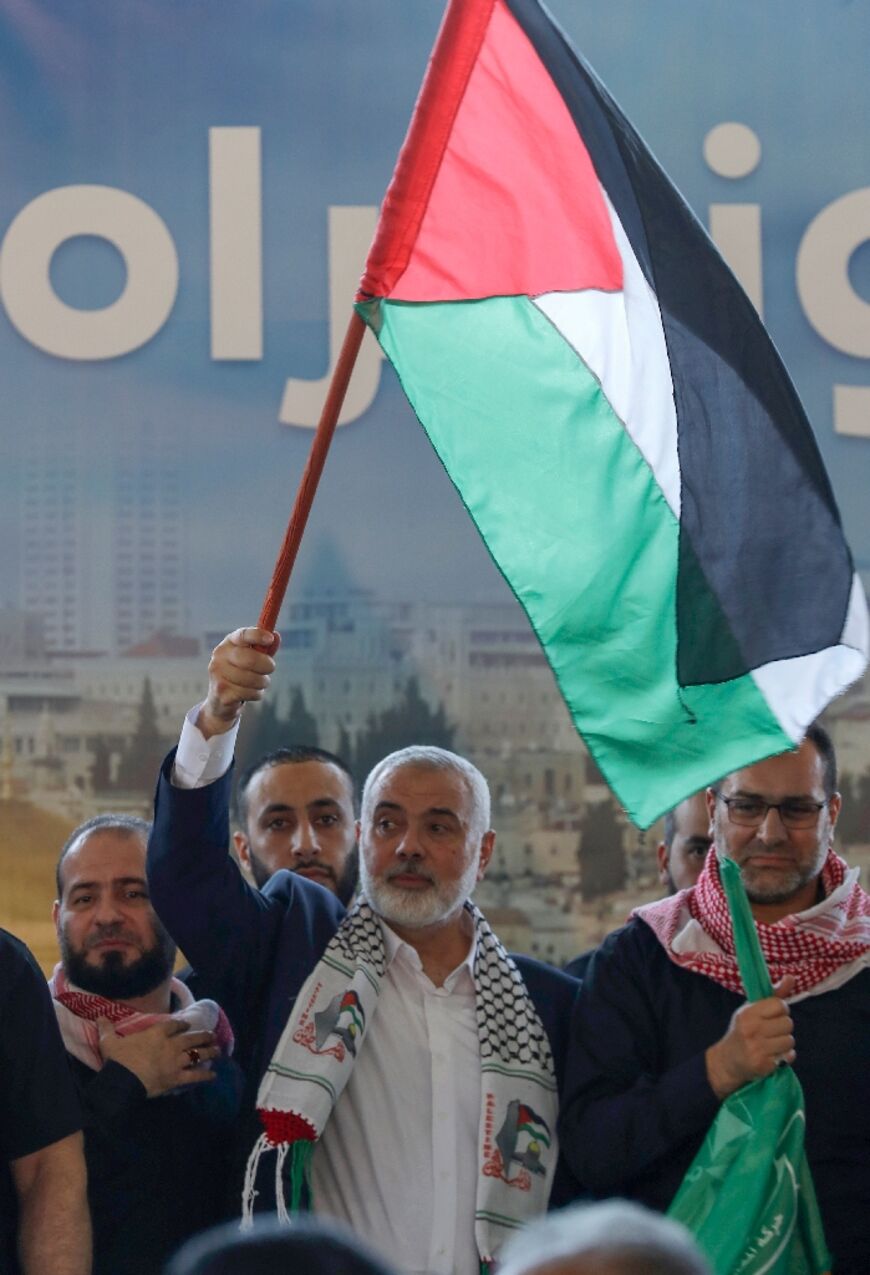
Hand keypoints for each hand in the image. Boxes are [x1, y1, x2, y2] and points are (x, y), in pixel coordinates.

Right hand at [97, 1018, 218, 1097]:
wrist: (122, 1081)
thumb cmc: (118, 1059)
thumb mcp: (109, 1041)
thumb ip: (106, 1028)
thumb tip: (99, 1016)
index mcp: (155, 1034)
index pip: (173, 1025)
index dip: (181, 1024)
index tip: (186, 1024)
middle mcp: (170, 1045)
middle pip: (191, 1038)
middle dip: (203, 1036)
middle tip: (212, 1035)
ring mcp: (175, 1062)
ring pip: (197, 1055)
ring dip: (209, 1052)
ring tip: (218, 1051)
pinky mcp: (176, 1078)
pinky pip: (194, 1076)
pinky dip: (205, 1076)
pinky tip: (213, 1075)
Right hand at [196, 626, 280, 738]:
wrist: (219, 699)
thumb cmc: (240, 673)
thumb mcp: (252, 657)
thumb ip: (264, 648)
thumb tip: (275, 636)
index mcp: (228, 644)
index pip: (242, 635)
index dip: (257, 635)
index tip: (269, 639)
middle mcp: (219, 657)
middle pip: (250, 659)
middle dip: (266, 665)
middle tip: (271, 668)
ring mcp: (218, 675)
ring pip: (252, 679)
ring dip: (263, 682)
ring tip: (260, 683)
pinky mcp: (221, 692)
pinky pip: (249, 693)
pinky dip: (257, 694)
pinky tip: (251, 693)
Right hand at [705, 975, 795, 1099]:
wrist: (728, 1061)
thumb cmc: (742, 1030)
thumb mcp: (752, 1009)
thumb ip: (773, 995)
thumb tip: (791, 977)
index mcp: (748, 1013)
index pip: (779, 1005)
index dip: (780, 1009)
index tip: (773, 1014)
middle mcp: (752, 1030)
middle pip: (788, 1023)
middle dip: (783, 1027)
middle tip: (772, 1030)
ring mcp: (757, 1048)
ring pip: (790, 1040)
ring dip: (784, 1043)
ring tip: (772, 1043)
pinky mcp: (764, 1065)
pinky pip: (788, 1056)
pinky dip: (784, 1056)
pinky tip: (772, 1055)